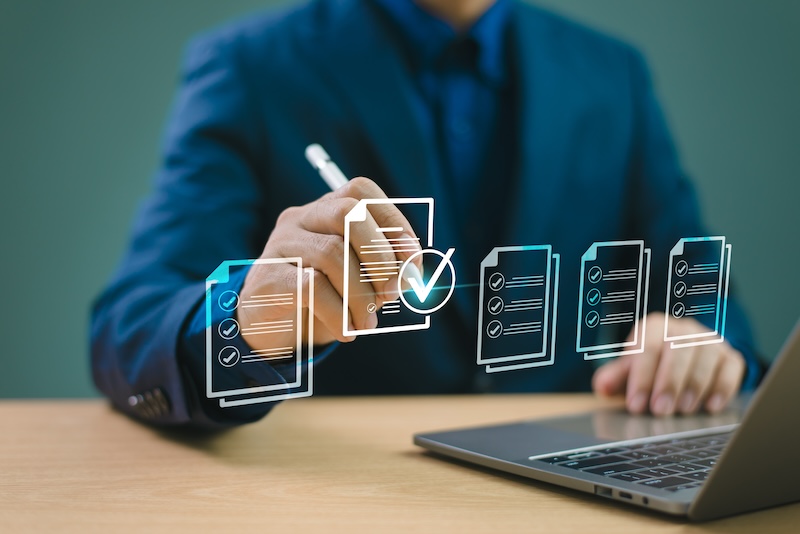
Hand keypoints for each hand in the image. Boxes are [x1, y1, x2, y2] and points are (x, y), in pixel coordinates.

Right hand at [236, 177, 421, 348]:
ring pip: (331, 253)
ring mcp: (280, 245)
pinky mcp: (268, 278)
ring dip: (361, 294)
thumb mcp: (359, 283)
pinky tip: (347, 330)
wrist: (268, 328)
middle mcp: (300, 219)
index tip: (412, 259)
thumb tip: (412, 274)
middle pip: (347, 213)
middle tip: (391, 293)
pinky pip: (311, 287)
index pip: (361, 191)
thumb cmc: (322, 300)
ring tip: (368, 322)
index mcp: (325, 210)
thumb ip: (385, 274)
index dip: (393, 220)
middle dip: (381, 256)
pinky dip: (339, 312)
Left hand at [592, 312, 744, 415]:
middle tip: (660, 410)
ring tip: (683, 410)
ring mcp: (710, 341)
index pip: (648, 347)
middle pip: (678, 350)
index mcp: (655, 327)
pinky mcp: (730, 356)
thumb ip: (616, 376)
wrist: (684, 358)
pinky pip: (730, 368)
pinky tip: (710, 406)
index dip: (642, 377)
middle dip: (669, 382)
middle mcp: (684, 329)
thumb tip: (602, 387)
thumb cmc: (652, 365)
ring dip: (694, 386)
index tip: (636, 404)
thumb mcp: (631, 368)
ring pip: (706, 357)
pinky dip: (722, 387)